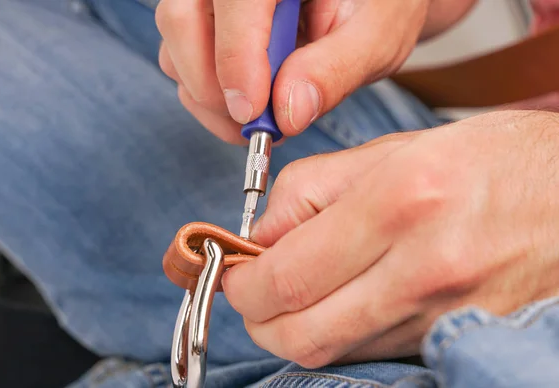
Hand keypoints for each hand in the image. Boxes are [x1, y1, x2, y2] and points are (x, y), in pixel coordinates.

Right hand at [155, 0, 474, 143]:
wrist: (365, 3)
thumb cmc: (374, 8)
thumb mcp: (375, 34)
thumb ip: (335, 69)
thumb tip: (287, 113)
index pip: (237, 2)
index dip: (236, 59)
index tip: (252, 115)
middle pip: (181, 19)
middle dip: (210, 87)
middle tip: (250, 128)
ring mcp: (211, 0)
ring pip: (174, 45)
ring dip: (207, 97)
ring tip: (259, 119)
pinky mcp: (203, 23)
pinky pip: (179, 60)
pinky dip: (206, 95)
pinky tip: (249, 105)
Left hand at [222, 110, 558, 367]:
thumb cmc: (492, 162)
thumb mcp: (396, 149)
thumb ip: (313, 188)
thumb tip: (260, 233)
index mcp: (400, 203)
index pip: (287, 274)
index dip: (244, 283)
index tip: (235, 272)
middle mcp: (424, 269)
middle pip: (301, 333)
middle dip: (259, 319)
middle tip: (253, 291)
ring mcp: (444, 316)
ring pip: (333, 351)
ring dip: (295, 328)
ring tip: (296, 292)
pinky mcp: (456, 340)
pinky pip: (374, 352)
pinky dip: (339, 335)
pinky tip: (341, 304)